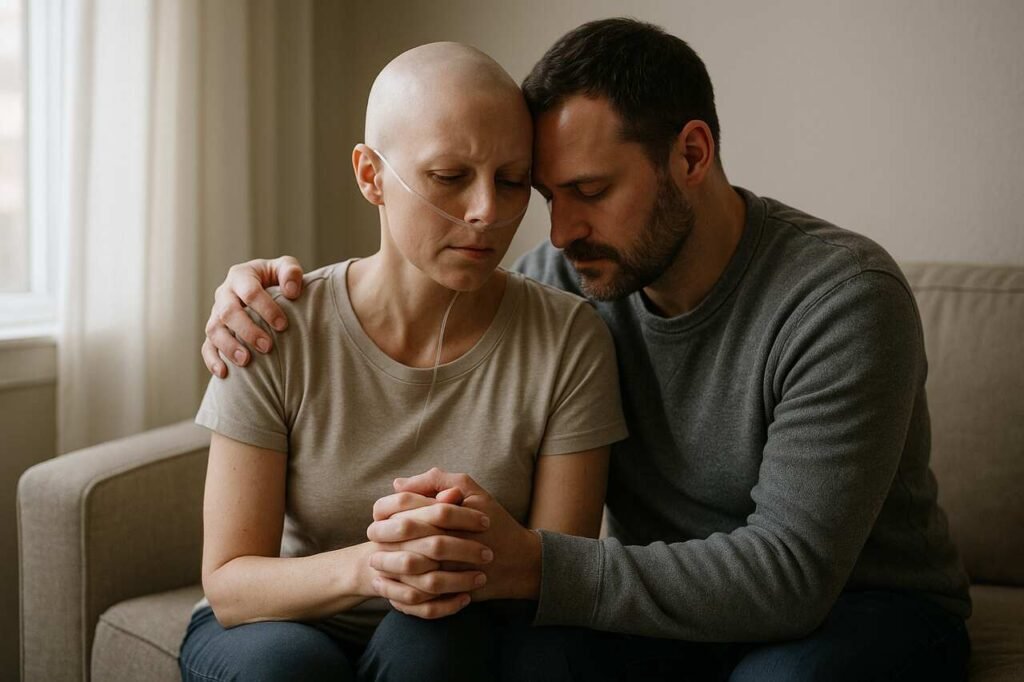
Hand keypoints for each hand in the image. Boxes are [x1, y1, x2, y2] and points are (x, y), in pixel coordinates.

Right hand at [201, 256, 305, 377]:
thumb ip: (291, 272)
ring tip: (245, 361)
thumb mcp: (285, 268)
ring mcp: (216, 314)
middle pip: (228, 312)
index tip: (282, 325)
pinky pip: (207, 346)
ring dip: (228, 346)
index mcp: (241, 276)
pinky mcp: (214, 332)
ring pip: (214, 330)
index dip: (265, 308)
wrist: (264, 289)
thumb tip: (291, 292)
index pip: (249, 291)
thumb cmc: (277, 279)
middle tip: (267, 347)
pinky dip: (213, 360)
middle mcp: (224, 294)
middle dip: (247, 330)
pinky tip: (224, 373)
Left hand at [368, 469, 541, 613]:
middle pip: (398, 535)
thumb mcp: (471, 490)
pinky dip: (398, 589)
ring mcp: (444, 568)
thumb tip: (398, 486)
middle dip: (380, 535)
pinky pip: (413, 593)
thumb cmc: (492, 521)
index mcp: (446, 513)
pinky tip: (391, 581)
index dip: (384, 509)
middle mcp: (443, 540)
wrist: (516, 562)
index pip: (401, 507)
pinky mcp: (446, 592)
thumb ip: (436, 480)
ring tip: (375, 560)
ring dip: (386, 563)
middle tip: (373, 536)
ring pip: (402, 567)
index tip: (378, 512)